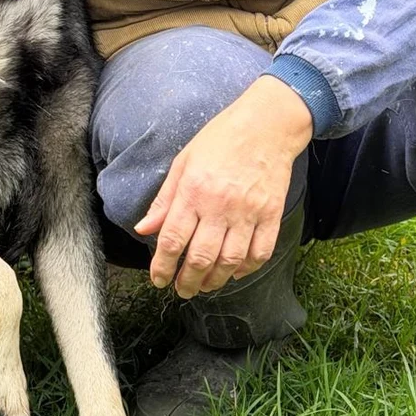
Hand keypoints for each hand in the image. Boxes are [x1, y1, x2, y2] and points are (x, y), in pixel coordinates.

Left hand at [135, 76, 312, 298]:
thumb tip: (144, 229)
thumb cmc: (221, 138)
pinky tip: (235, 271)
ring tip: (205, 285)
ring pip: (230, 262)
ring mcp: (248, 212)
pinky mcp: (271, 214)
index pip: (172, 240)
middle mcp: (220, 206)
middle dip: (187, 282)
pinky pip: (259, 252)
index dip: (162, 266)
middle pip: (200, 258)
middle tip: (182, 290)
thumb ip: (164, 199)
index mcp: (193, 191)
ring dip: (215, 280)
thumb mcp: (183, 162)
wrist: (267, 125)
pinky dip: (247, 269)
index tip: (158, 279)